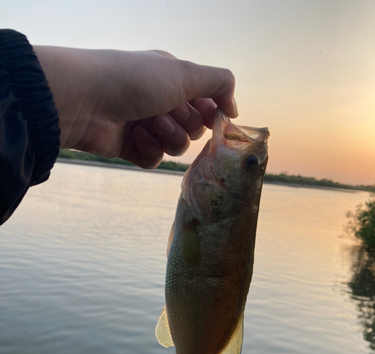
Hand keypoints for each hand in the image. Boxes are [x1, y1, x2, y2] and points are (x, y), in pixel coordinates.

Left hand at [34, 47, 236, 168]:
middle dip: (187, 122)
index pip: (206, 102)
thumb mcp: (185, 73)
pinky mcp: (131, 148)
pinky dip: (149, 150)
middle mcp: (160, 101)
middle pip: (194, 127)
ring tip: (150, 123)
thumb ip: (219, 83)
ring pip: (176, 145)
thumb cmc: (136, 80)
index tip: (218, 118)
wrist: (86, 100)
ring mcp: (145, 125)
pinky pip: (154, 159)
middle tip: (171, 113)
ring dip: (169, 136)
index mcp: (172, 80)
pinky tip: (136, 137)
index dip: (214, 112)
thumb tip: (234, 108)